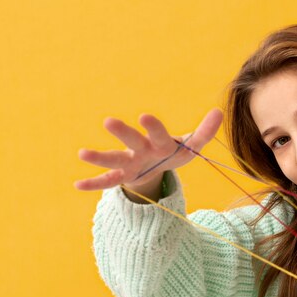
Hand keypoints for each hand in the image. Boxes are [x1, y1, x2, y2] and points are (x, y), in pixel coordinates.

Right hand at [74, 108, 222, 192]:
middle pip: (132, 141)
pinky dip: (93, 183)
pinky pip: (107, 181)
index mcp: (159, 141)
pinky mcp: (123, 175)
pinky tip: (77, 184)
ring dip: (99, 157)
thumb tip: (219, 112)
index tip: (145, 116)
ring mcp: (129, 162)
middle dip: (123, 133)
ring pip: (114, 159)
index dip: (154, 127)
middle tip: (109, 122)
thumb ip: (204, 132)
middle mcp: (141, 149)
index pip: (158, 133)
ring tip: (82, 153)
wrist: (157, 165)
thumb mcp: (191, 146)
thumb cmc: (174, 152)